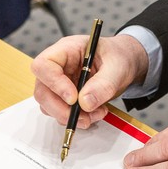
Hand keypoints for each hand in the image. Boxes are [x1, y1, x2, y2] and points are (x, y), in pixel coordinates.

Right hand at [32, 34, 148, 127]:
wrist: (125, 64)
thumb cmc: (119, 57)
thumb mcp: (118, 67)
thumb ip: (104, 83)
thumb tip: (85, 103)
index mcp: (67, 49)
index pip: (44, 65)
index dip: (54, 83)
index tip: (73, 98)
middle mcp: (58, 66)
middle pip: (42, 90)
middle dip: (61, 109)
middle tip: (84, 117)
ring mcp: (59, 82)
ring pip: (49, 105)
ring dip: (70, 116)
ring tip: (96, 114)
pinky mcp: (64, 97)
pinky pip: (61, 112)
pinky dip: (76, 119)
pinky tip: (94, 114)